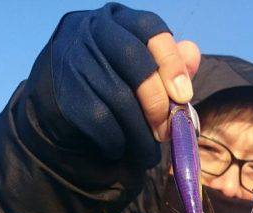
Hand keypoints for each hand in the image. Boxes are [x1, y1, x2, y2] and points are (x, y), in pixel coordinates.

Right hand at [49, 3, 199, 161]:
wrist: (60, 114)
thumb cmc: (109, 90)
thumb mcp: (141, 75)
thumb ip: (168, 66)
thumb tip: (193, 54)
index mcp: (116, 20)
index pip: (149, 28)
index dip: (171, 62)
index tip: (184, 97)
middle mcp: (90, 29)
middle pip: (135, 60)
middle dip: (157, 102)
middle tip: (166, 132)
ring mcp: (71, 57)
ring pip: (119, 96)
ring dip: (140, 132)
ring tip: (148, 152)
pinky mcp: (61, 90)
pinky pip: (99, 118)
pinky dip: (115, 139)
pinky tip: (118, 147)